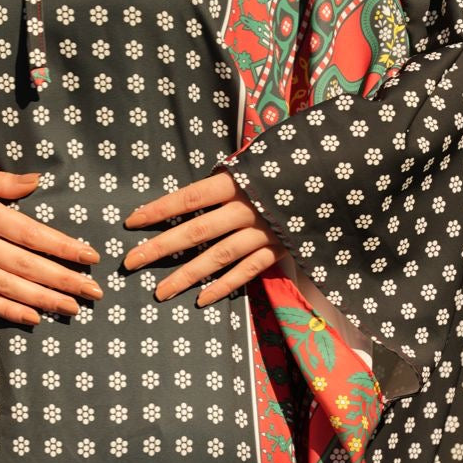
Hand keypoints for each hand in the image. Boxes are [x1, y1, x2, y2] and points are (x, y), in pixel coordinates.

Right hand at [0, 166, 102, 326]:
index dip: (63, 246)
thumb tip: (37, 180)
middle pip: (26, 265)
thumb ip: (3, 183)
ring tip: (73, 308)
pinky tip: (35, 318)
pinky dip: (9, 311)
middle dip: (63, 280)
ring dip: (43, 300)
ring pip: (9, 287)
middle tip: (94, 292)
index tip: (90, 256)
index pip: (31, 233)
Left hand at [122, 170, 285, 303]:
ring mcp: (263, 232)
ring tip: (160, 292)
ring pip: (218, 257)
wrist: (331, 179)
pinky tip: (200, 300)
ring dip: (186, 276)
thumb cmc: (282, 168)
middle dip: (160, 247)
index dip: (159, 209)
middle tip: (130, 263)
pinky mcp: (278, 250)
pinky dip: (224, 286)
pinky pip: (247, 272)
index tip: (131, 222)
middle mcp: (247, 208)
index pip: (189, 197)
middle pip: (196, 230)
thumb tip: (190, 193)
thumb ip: (224, 178)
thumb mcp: (254, 162)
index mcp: (237, 181)